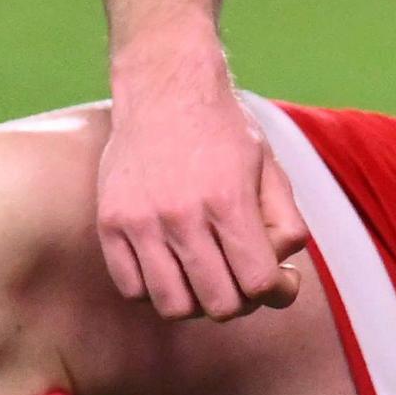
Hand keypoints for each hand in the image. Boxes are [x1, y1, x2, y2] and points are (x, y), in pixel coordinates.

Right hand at [92, 70, 307, 321]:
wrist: (165, 87)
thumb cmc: (224, 130)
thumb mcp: (269, 167)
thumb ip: (285, 225)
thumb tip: (281, 281)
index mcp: (228, 199)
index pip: (257, 283)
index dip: (275, 290)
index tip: (276, 278)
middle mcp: (182, 214)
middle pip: (219, 305)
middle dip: (240, 299)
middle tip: (239, 276)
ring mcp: (140, 221)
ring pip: (173, 307)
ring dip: (197, 301)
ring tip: (204, 274)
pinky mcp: (110, 223)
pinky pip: (132, 290)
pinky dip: (156, 290)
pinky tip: (170, 265)